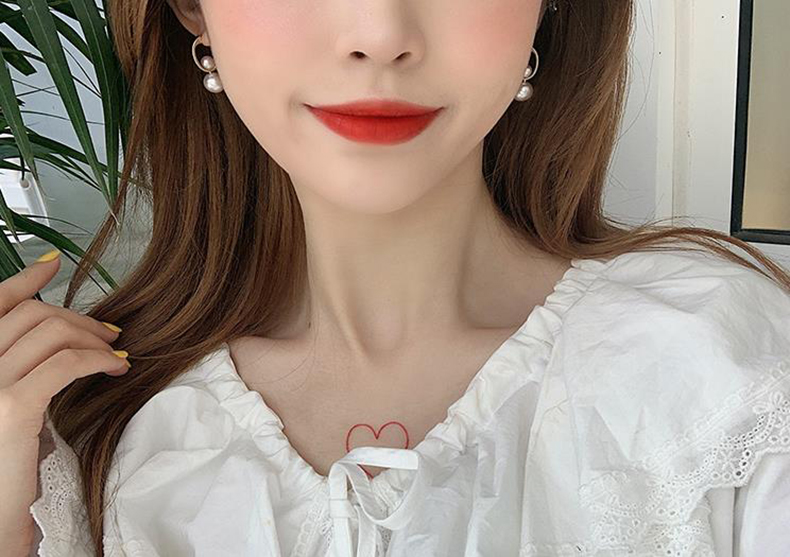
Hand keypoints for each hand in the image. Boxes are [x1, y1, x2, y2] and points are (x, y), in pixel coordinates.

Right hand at [0, 250, 129, 554]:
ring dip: (93, 338)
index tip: (50, 267)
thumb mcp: (8, 408)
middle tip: (109, 334)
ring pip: (50, 332)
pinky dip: (96, 359)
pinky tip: (113, 368)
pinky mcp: (11, 407)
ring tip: (115, 355)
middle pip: (29, 315)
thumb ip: (20, 369)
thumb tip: (58, 338)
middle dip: (76, 317)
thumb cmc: (5, 468)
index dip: (20, 282)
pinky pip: (64, 363)